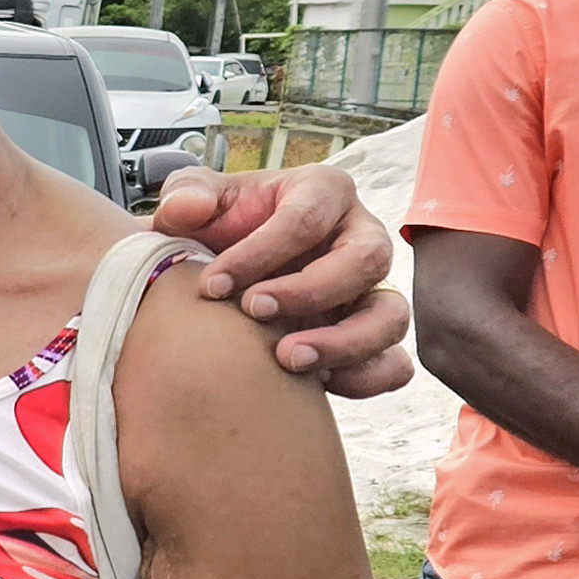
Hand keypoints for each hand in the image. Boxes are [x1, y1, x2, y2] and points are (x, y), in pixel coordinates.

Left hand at [148, 161, 409, 397]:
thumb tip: (186, 208)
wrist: (225, 282)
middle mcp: (359, 237)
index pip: (305, 218)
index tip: (212, 286)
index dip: (259, 253)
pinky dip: (365, 378)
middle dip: (308, 291)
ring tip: (286, 360)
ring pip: (390, 315)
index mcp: (322, 193)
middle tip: (252, 311)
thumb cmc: (216, 230)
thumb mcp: (194, 202)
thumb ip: (185, 193)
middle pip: (365, 259)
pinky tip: (316, 385)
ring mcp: (371, 290)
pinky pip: (394, 363)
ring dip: (343, 342)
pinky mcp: (370, 337)